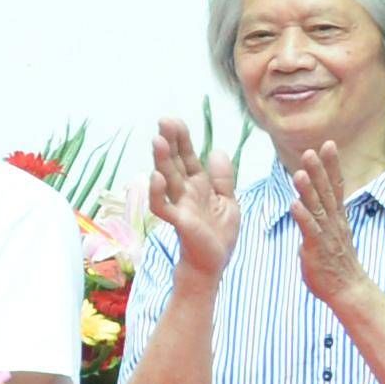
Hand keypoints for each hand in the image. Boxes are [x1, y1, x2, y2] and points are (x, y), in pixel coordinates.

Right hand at [146, 117, 241, 283]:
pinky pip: (163, 206)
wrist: (213, 263)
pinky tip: (156, 177)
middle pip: (175, 163)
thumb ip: (223, 178)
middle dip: (170, 142)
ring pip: (167, 179)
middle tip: (164, 120)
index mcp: (199, 186)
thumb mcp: (228, 202)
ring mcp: (179, 206)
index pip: (188, 158)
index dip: (182, 140)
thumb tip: (216, 150)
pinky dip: (158, 192)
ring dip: (161, 160)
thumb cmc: (218, 235)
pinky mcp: (178, 221)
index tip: (173, 120)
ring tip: (157, 140)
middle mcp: (185, 192)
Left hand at [275, 130, 371, 300]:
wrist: (347, 289)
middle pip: (327, 191)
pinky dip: (303, 217)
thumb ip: (322, 214)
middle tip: (312, 149)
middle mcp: (333, 221)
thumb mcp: (330, 232)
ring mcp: (326, 234)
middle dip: (319, 170)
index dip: (332, 165)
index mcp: (336, 216)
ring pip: (318, 208)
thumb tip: (312, 200)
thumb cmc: (335, 261)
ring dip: (309, 189)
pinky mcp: (317, 248)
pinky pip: (310, 230)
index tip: (328, 144)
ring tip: (299, 172)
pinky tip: (294, 204)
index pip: (336, 186)